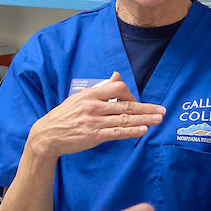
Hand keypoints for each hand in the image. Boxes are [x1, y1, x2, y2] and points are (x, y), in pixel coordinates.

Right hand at [27, 72, 165, 159]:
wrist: (47, 135)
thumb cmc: (65, 116)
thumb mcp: (80, 98)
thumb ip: (101, 88)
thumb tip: (117, 75)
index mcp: (91, 94)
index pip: (118, 88)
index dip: (132, 95)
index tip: (139, 103)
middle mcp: (93, 106)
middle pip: (126, 105)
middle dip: (147, 108)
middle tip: (162, 110)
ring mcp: (93, 121)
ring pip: (124, 119)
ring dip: (144, 119)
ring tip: (159, 120)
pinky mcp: (93, 136)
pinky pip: (116, 133)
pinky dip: (131, 132)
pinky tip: (143, 130)